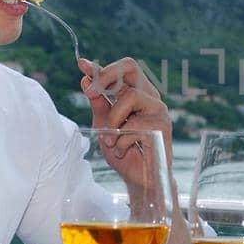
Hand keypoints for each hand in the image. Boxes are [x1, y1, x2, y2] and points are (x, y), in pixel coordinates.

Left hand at [79, 56, 174, 178]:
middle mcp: (149, 97)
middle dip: (106, 76)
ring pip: (130, 96)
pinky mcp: (163, 126)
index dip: (99, 66)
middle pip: (131, 67)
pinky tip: (122, 151)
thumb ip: (98, 104)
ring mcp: (158, 110)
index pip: (119, 71)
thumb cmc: (124, 152)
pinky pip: (134, 125)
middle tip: (90, 92)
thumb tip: (85, 80)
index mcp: (135, 95)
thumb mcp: (104, 125)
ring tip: (110, 140)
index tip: (81, 63)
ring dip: (113, 120)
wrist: (140, 180)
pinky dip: (121, 142)